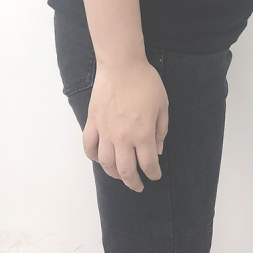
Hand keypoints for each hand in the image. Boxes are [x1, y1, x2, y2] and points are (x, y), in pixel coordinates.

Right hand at [82, 57, 168, 191]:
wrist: (122, 66)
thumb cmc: (146, 83)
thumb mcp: (163, 106)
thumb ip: (160, 130)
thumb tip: (157, 150)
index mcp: (142, 134)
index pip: (147, 163)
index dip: (152, 173)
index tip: (155, 177)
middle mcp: (122, 137)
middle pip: (125, 169)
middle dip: (133, 182)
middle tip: (138, 186)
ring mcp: (104, 131)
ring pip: (106, 163)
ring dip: (114, 174)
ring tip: (121, 176)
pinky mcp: (92, 123)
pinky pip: (89, 147)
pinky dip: (94, 157)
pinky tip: (101, 159)